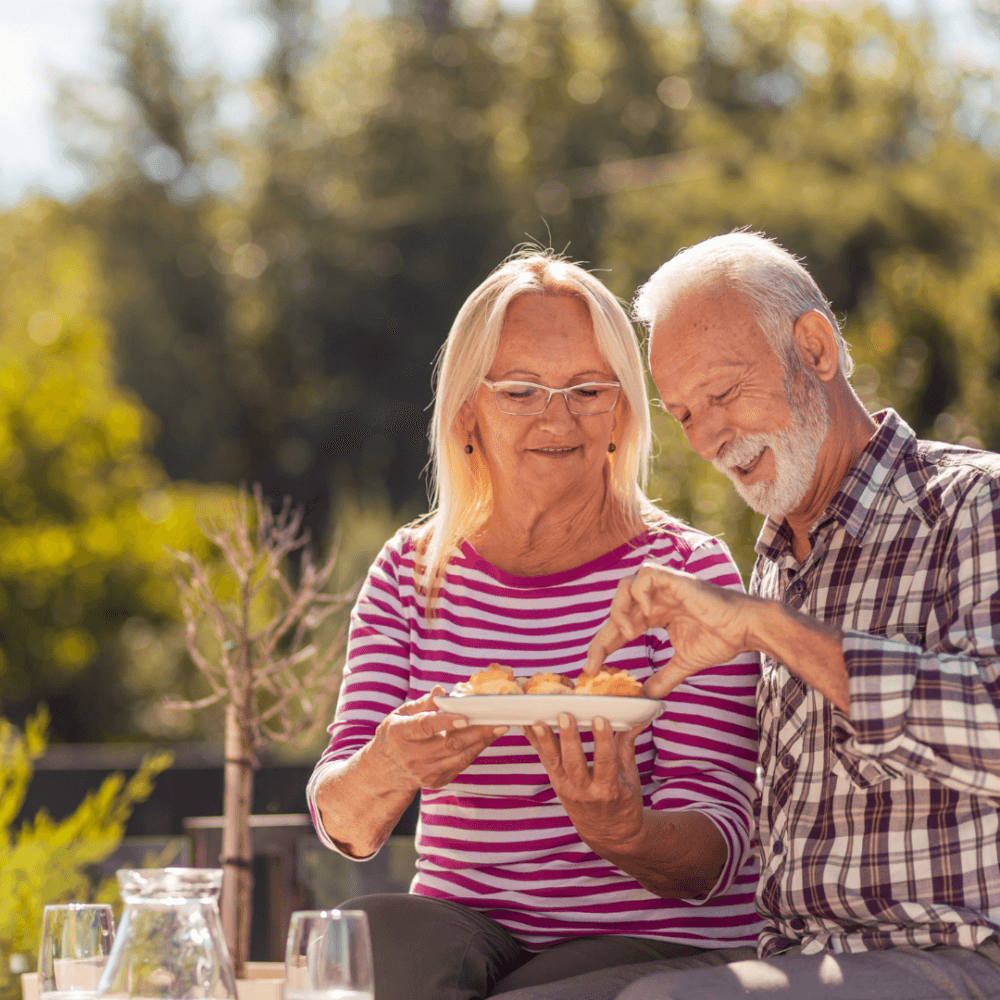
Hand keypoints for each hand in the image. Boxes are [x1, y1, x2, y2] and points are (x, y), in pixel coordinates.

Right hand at [371, 686, 506, 791]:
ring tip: (499, 728)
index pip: (425, 726)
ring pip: (459, 757)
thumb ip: (423, 703)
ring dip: (482, 742)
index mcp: (401, 733)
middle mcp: (412, 756)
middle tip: (497, 720)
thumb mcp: (401, 713)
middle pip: (449, 744)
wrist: (385, 770)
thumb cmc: (397, 734)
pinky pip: (460, 766)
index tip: (466, 716)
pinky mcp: (435, 781)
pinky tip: (486, 739)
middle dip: (477, 731)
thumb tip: (441, 690)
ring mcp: (424, 772)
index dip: (446, 722)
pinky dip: (475, 751)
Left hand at [522, 713, 645, 852]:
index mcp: (609, 789)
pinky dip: (535, 743)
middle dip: (569, 739)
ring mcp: (567, 788)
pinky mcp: (555, 784)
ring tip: (538, 722)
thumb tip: (640, 717)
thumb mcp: (630, 776)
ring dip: (545, 741)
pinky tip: (526, 725)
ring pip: (554, 763)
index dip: (603, 741)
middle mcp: (585, 791)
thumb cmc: (623, 801)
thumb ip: (628, 744)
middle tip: (565, 716)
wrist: (608, 834)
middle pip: (575, 764)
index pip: (606, 763)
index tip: (600, 719)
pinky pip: (544, 761)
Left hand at [584, 563, 755, 697]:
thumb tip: (647, 698)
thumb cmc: (721, 639)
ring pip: (624, 587)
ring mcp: (664, 586)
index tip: (591, 669)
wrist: (745, 629)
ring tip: (628, 634)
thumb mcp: (684, 664)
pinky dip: (639, 593)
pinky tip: (646, 614)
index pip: (620, 628)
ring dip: (619, 611)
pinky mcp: (674, 579)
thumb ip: (663, 678)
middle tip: (594, 663)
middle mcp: (656, 598)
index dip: (603, 647)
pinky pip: (645, 576)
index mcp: (656, 614)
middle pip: (616, 610)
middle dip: (602, 637)